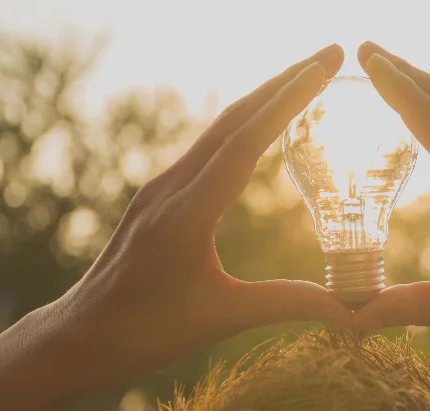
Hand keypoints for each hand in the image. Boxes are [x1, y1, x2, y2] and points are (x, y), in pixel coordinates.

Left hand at [52, 45, 350, 382]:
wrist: (79, 336)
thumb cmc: (146, 332)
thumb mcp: (222, 319)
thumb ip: (286, 304)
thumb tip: (350, 310)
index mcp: (187, 212)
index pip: (247, 141)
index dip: (289, 100)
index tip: (324, 66)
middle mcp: (170, 188)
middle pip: (233, 119)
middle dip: (283, 82)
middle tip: (330, 55)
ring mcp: (159, 190)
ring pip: (217, 131)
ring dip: (262, 100)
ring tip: (303, 80)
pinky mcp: (155, 200)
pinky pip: (205, 151)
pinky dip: (240, 129)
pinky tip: (257, 131)